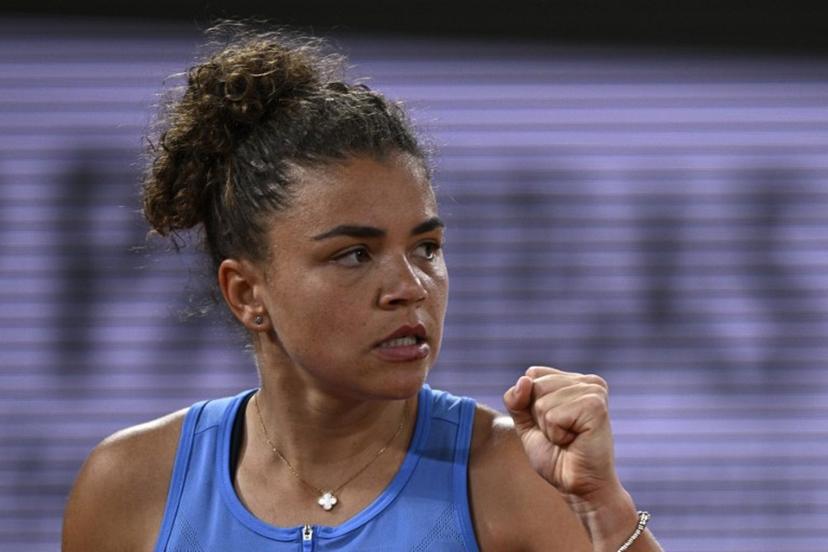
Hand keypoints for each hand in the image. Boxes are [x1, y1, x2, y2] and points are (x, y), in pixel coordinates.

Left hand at [502, 366, 619, 502]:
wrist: (579, 487)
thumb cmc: (556, 457)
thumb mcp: (526, 424)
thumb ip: (517, 400)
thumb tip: (524, 380)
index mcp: (573, 381)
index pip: (532, 374)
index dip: (529, 404)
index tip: (551, 424)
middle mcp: (587, 382)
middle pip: (535, 385)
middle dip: (538, 417)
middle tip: (561, 435)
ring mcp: (593, 391)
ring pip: (542, 402)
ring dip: (548, 428)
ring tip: (569, 439)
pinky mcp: (595, 406)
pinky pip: (553, 416)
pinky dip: (556, 434)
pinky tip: (575, 441)